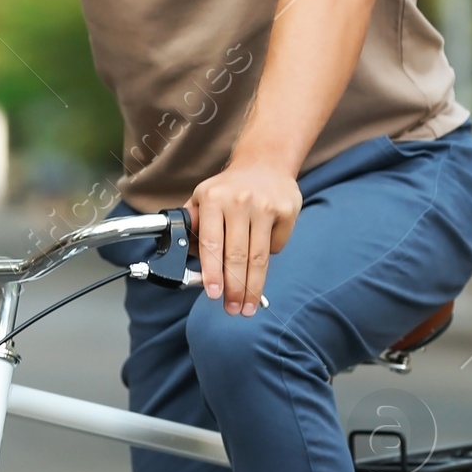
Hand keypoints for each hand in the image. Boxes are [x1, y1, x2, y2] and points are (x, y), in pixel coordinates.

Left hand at [187, 157, 299, 314]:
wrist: (265, 162)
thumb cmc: (229, 188)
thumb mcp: (202, 198)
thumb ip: (192, 226)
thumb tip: (184, 260)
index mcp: (213, 199)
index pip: (212, 243)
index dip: (213, 272)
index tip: (213, 294)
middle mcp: (240, 201)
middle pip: (238, 256)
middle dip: (235, 288)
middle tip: (233, 309)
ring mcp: (265, 206)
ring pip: (259, 258)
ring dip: (253, 287)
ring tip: (247, 306)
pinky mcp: (286, 211)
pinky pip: (276, 247)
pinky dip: (267, 260)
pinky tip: (260, 262)